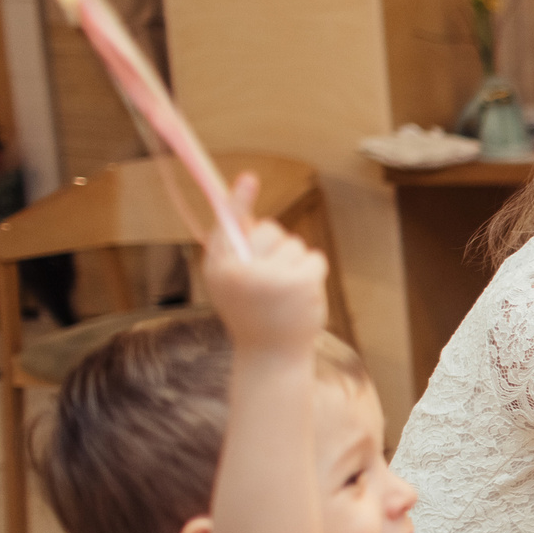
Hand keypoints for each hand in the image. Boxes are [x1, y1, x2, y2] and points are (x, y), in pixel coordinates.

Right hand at [202, 175, 325, 357]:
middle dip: (277, 246)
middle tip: (271, 280)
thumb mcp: (233, 284)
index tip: (249, 178)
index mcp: (219, 268)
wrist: (271, 355)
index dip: (238, 200)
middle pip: (269, 229)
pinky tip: (303, 294)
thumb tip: (245, 215)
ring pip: (294, 244)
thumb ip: (235, 251)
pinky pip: (314, 257)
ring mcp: (270, 277)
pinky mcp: (299, 284)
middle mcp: (241, 271)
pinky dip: (314, 271)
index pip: (227, 225)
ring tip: (286, 293)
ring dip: (296, 263)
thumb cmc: (253, 315)